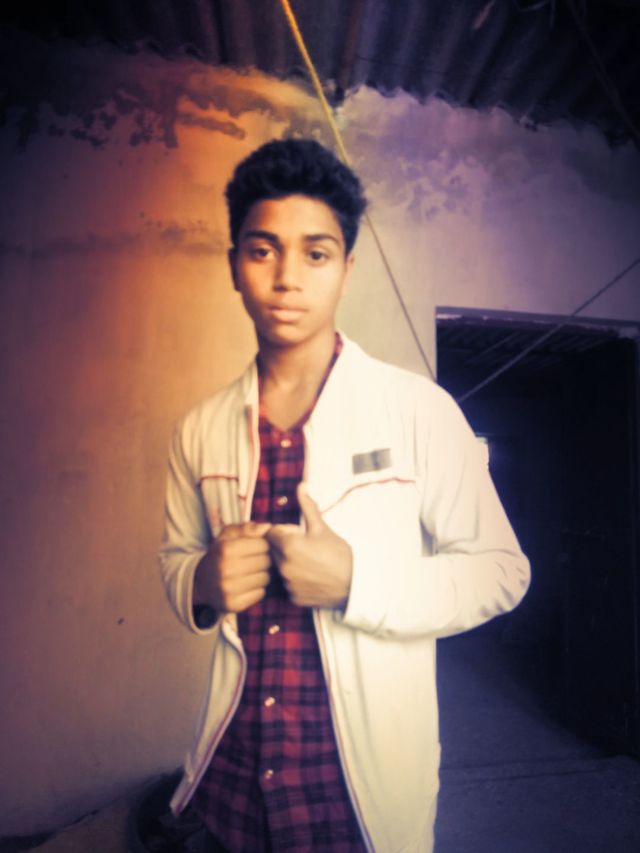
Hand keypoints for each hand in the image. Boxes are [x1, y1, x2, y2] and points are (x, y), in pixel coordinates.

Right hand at [195, 522, 271, 612]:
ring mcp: (229, 589)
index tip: (255, 548)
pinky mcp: (233, 605)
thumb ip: (247, 528)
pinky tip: (247, 585)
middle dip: (263, 560)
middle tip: (253, 561)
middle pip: (266, 562)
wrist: (200, 582)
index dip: (261, 545)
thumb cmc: (220, 554)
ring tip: (250, 573)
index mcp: (226, 549)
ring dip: (261, 574)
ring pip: (265, 578)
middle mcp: (226, 569)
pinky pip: (260, 594)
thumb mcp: (228, 536)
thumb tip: (267, 527)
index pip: (263, 545)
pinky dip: (257, 589)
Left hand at [266, 484, 352, 608]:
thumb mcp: (322, 527)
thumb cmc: (339, 553)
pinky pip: (288, 585)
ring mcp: (288, 584)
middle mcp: (283, 566)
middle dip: (285, 547)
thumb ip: (307, 506)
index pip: (270, 533)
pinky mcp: (294, 598)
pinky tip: (311, 576)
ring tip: (311, 563)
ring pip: (281, 568)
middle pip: (274, 551)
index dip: (282, 531)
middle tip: (306, 547)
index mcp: (288, 546)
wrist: (355, 583)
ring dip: (289, 563)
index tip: (295, 533)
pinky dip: (296, 580)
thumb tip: (301, 486)